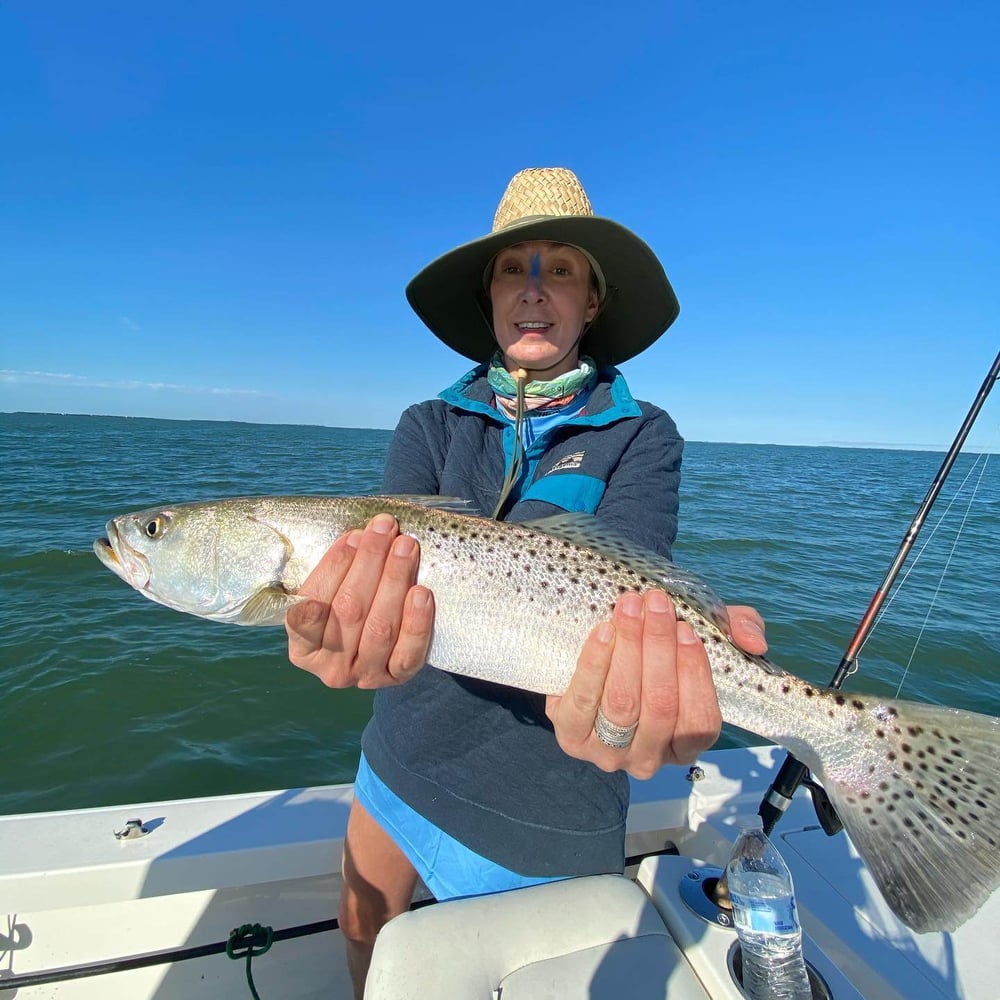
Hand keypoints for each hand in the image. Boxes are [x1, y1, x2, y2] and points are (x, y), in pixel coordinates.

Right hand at [285, 514, 434, 688]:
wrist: (374, 652)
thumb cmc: (347, 611)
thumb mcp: (330, 596)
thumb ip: (338, 573)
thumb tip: (364, 535)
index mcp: (302, 647)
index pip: (312, 604)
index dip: (335, 566)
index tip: (354, 535)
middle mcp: (330, 668)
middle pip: (349, 611)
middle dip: (370, 562)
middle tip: (386, 529)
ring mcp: (364, 676)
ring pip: (380, 628)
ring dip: (395, 581)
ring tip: (406, 548)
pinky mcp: (396, 679)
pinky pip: (408, 653)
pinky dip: (416, 622)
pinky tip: (422, 593)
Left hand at [545, 592, 766, 778]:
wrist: (593, 656)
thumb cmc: (654, 652)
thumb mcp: (696, 638)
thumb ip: (736, 631)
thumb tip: (753, 641)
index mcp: (685, 744)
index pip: (700, 721)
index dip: (695, 674)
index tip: (688, 628)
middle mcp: (649, 758)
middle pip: (659, 706)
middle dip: (658, 648)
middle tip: (655, 603)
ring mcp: (608, 753)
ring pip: (623, 703)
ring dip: (628, 648)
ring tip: (629, 607)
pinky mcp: (571, 738)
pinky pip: (583, 702)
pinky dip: (594, 664)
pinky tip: (603, 631)